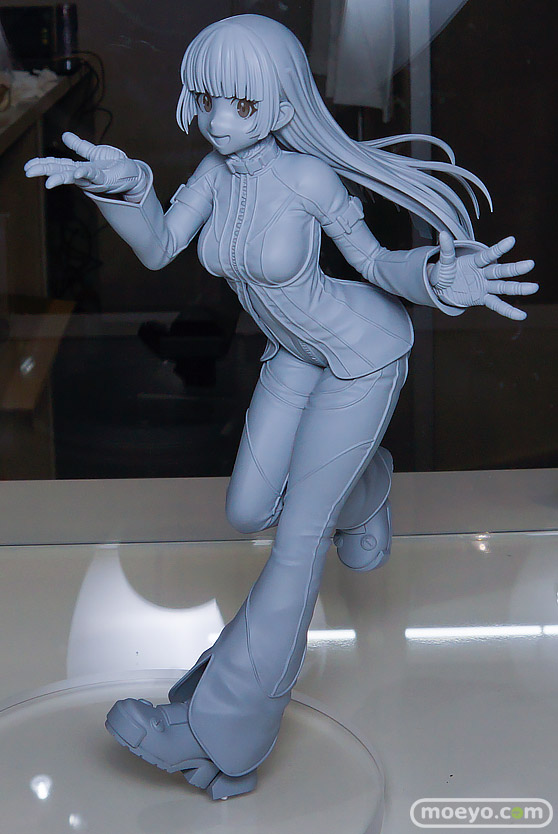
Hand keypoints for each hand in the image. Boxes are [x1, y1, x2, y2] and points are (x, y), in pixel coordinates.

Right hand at [24, 132, 145, 196]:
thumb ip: (80, 147)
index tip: (28, 166)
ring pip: (74, 177)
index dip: (43, 164)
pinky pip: (93, 176)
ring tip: (48, 182)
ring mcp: (94, 179)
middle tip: (28, 172)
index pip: (58, 165)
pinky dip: (84, 175)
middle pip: (61, 171)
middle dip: (45, 171)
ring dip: (60, 178)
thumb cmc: (116, 166)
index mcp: (80, 169)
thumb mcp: (95, 154)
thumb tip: (64, 136)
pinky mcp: (106, 180)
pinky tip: (76, 174)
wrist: (135, 176)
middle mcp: (84, 176)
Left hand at [429, 232, 536, 319]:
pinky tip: (521, 316)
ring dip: (518, 288)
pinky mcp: (483, 298)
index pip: (488, 255)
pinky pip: (497, 305)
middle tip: (530, 264)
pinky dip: (508, 311)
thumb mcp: (444, 262)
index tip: (512, 240)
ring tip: (534, 287)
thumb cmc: (444, 272)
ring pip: (503, 287)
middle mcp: (483, 273)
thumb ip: (446, 250)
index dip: (499, 248)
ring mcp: (485, 286)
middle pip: (500, 271)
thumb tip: (442, 234)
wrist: (441, 288)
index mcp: (475, 262)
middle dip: (515, 268)